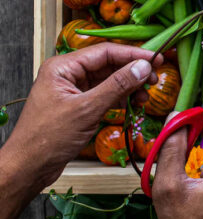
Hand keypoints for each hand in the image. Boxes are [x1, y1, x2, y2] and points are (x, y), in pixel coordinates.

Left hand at [1, 44, 162, 189]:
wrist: (29, 166)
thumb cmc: (49, 137)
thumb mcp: (87, 109)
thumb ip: (117, 86)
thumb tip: (143, 67)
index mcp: (63, 67)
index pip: (105, 52)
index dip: (133, 54)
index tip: (157, 59)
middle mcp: (68, 74)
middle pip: (108, 65)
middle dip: (133, 72)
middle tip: (155, 80)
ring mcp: (73, 90)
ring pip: (109, 81)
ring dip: (129, 87)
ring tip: (145, 97)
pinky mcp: (78, 106)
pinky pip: (104, 95)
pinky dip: (120, 99)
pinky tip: (133, 104)